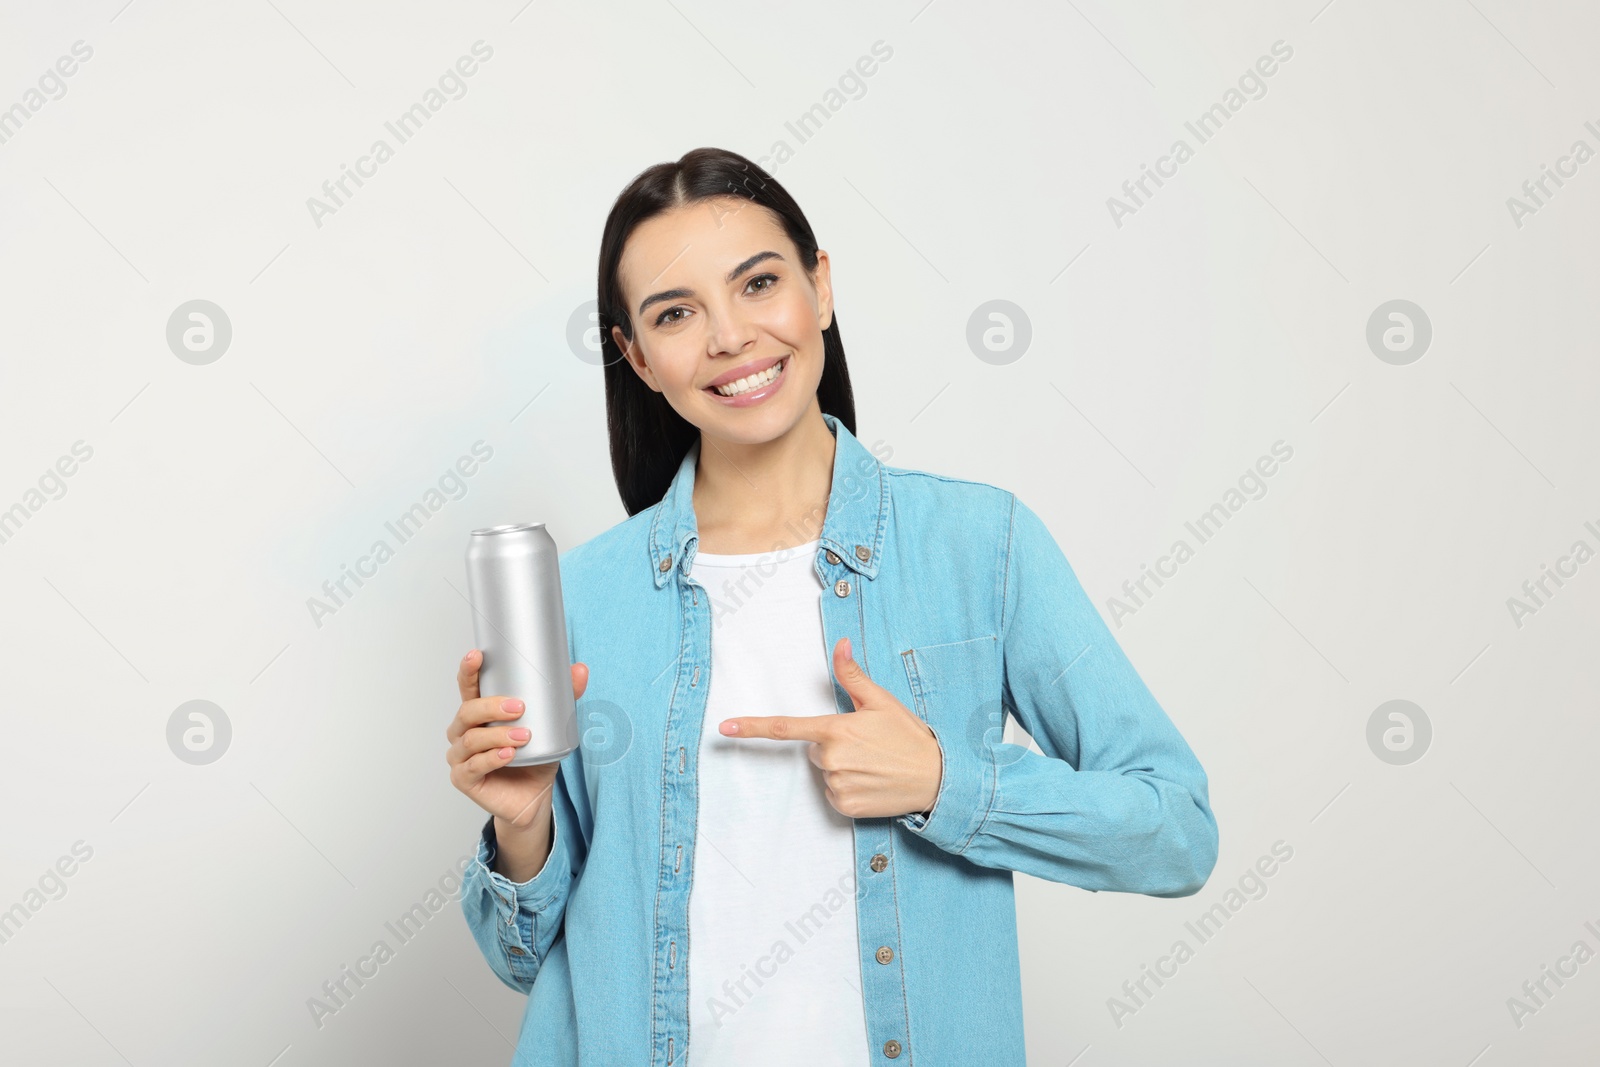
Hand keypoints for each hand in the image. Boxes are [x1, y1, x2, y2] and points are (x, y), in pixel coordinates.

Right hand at [446, 648, 586, 829]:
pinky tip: (508, 756)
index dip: (468, 670)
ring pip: (471, 739)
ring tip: (523, 736)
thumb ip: (564, 697)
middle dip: (491, 706)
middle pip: (466, 711)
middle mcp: (464, 732)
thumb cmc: (536, 758)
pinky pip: (473, 766)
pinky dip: (491, 759)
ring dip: (497, 735)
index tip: (477, 655)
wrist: (534, 798)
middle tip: (519, 707)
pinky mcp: (463, 779)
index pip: (468, 687)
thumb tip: (580, 669)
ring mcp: (460, 756)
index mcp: (479, 713)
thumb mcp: (553, 725)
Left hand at [718, 637, 942, 819]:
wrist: (937, 778)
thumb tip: (840, 644)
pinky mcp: (845, 806)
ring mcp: (837, 784)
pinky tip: (872, 783)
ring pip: (826, 772)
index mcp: (837, 729)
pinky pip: (834, 795)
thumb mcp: (882, 702)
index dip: (753, 727)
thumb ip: (853, 676)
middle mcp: (832, 758)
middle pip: (816, 749)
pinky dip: (850, 788)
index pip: (786, 728)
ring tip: (874, 764)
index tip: (724, 728)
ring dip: (844, 768)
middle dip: (836, 746)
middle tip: (869, 746)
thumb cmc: (908, 737)